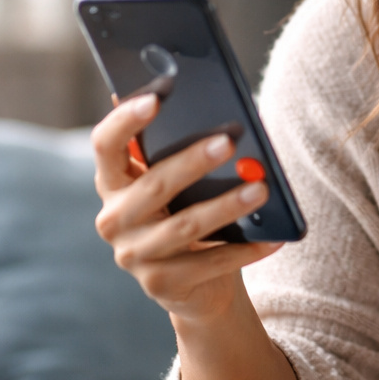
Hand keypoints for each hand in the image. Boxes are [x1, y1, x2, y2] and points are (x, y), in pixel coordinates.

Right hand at [92, 93, 282, 323]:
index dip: (125, 120)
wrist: (196, 286)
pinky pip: (209, 264)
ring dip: (226, 206)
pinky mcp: (160, 285)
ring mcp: (132, 256)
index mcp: (112, 184)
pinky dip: (244, 250)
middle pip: (153, 185)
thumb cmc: (186, 214)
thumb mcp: (175, 182)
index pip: (106, 145)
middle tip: (229, 142)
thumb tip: (187, 93)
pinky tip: (272, 238)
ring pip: (185, 227)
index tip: (156, 97)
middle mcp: (113, 220)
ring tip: (261, 189)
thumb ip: (171, 144)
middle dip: (193, 162)